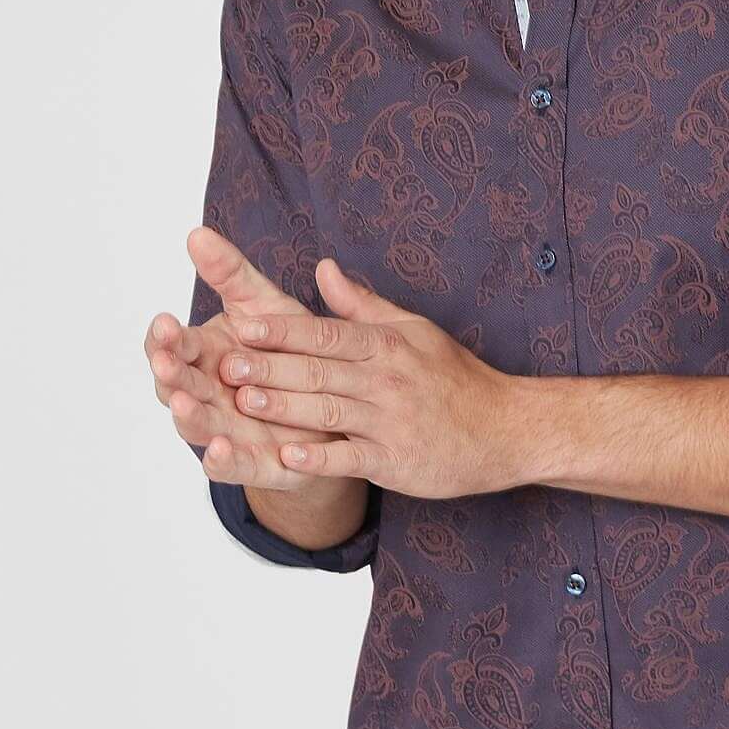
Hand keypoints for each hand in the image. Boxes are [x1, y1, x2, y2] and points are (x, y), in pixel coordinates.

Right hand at [146, 224, 359, 488]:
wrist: (335, 400)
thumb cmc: (292, 349)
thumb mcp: (264, 304)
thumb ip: (230, 273)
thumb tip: (196, 233)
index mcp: (205, 355)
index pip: (172, 345)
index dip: (165, 337)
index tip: (165, 322)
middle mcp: (208, 394)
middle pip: (178, 386)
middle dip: (169, 374)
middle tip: (165, 362)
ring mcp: (228, 429)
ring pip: (198, 426)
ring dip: (188, 417)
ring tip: (183, 404)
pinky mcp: (259, 462)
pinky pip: (235, 466)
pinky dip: (223, 461)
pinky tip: (219, 451)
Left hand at [210, 254, 533, 500]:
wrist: (504, 428)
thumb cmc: (453, 378)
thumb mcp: (412, 330)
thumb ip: (361, 304)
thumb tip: (322, 268)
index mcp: (385, 344)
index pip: (325, 332)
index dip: (281, 330)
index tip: (241, 326)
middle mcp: (386, 379)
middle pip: (318, 370)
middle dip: (270, 367)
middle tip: (224, 365)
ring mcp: (391, 420)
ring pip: (328, 411)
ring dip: (284, 408)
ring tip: (241, 403)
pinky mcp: (396, 460)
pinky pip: (351, 458)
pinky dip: (319, 457)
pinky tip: (286, 454)